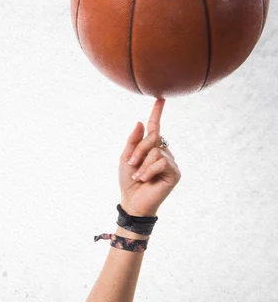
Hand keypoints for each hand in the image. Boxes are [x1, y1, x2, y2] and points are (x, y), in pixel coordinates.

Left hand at [118, 98, 180, 216]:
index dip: (156, 113)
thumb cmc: (129, 182)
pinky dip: (149, 171)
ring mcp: (170, 162)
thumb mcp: (126, 159)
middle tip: (130, 164)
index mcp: (152, 148)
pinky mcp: (175, 173)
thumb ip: (133, 141)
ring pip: (156, 151)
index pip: (155, 128)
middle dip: (138, 150)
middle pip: (153, 138)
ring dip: (142, 164)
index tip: (160, 99)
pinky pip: (161, 162)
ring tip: (139, 177)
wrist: (133, 202)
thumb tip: (140, 122)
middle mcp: (164, 152)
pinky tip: (145, 180)